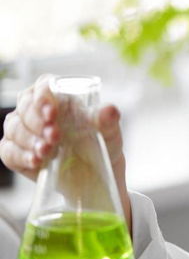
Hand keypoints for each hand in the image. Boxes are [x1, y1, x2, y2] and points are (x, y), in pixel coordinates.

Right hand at [0, 74, 131, 237]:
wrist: (97, 172)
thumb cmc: (101, 143)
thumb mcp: (109, 131)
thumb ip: (107, 119)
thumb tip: (110, 110)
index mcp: (57, 96)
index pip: (44, 87)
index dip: (44, 98)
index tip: (52, 112)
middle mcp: (35, 109)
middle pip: (26, 108)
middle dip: (39, 123)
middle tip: (55, 136)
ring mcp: (23, 130)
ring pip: (15, 129)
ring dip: (31, 141)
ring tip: (48, 151)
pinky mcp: (16, 152)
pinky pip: (9, 152)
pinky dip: (21, 156)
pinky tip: (36, 161)